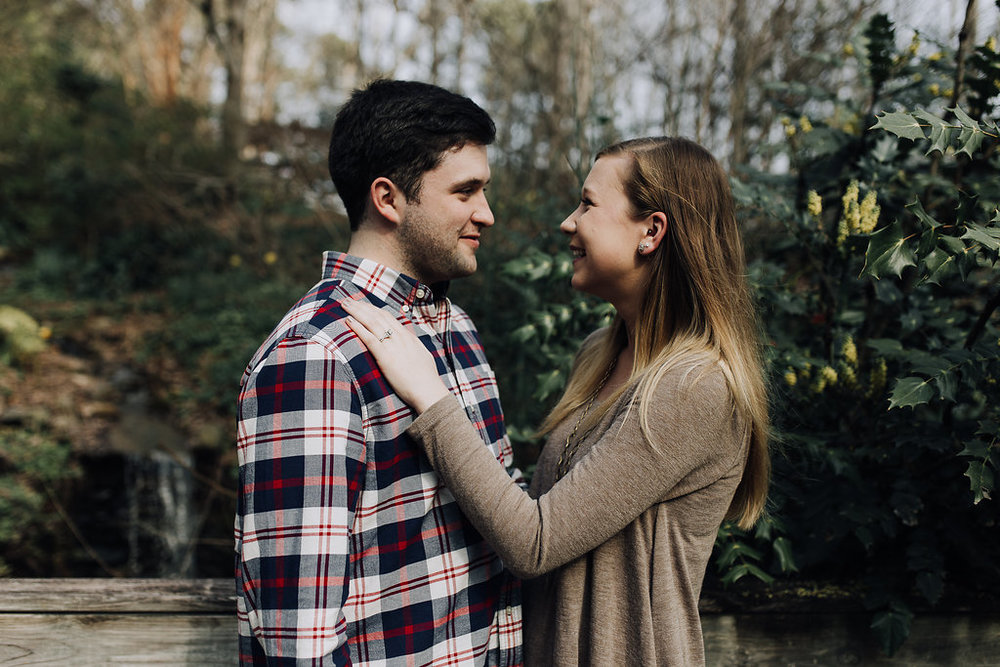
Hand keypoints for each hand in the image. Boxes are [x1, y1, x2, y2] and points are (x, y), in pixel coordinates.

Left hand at [342, 298, 450, 413]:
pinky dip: (358, 327)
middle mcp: (400, 337)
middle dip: (362, 306)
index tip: (363, 305)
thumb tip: (409, 342)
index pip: (388, 317)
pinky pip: (369, 338)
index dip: (373, 309)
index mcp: (408, 337)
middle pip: (378, 316)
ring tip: (345, 305)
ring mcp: (392, 346)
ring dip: (356, 312)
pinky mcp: (385, 356)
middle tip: (349, 300)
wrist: (427, 389)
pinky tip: (348, 320)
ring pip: (372, 322)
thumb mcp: (422, 355)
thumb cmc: (426, 377)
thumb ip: (413, 346)